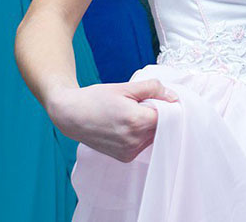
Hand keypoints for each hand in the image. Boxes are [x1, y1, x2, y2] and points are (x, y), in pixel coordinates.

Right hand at [48, 79, 176, 162]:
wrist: (71, 115)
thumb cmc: (96, 98)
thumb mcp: (125, 87)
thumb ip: (153, 89)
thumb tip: (174, 96)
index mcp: (136, 121)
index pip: (169, 116)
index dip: (168, 105)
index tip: (162, 98)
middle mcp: (134, 140)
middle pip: (162, 127)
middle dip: (159, 115)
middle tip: (143, 104)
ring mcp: (129, 152)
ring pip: (154, 137)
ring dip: (151, 126)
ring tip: (132, 114)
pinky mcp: (125, 158)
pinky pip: (144, 145)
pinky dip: (142, 135)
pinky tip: (127, 125)